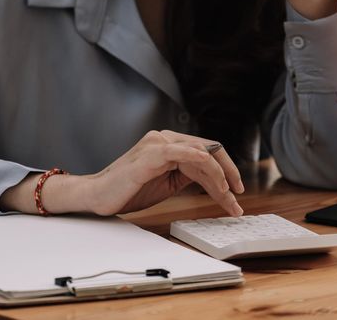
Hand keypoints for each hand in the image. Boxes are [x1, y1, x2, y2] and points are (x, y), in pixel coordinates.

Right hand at [85, 130, 244, 215]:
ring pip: (200, 153)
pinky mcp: (150, 155)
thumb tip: (213, 179)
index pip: (205, 151)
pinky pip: (182, 152)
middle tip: (238, 195)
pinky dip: (201, 161)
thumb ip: (187, 175)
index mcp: (168, 145)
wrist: (97, 196)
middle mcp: (164, 139)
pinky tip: (212, 173)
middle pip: (208, 150)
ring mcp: (157, 144)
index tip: (236, 190)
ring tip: (227, 196)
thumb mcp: (166, 183)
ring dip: (219, 175)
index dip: (225, 169)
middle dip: (228, 174)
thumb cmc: (128, 190)